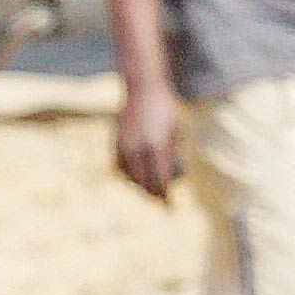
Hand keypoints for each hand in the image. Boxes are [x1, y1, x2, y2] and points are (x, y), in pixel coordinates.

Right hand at [114, 78, 186, 200]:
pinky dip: (128, 175)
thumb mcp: (177, 130)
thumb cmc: (166, 108)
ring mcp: (124, 145)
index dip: (165, 196)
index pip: (160, 180)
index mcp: (156, 146)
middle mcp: (138, 148)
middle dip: (153, 195)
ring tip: (150, 191)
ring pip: (130, 177)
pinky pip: (120, 166)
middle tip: (162, 201)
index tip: (170, 206)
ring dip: (140, 186)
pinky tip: (136, 177)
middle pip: (144, 183)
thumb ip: (175, 153)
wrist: (143, 88)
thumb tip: (176, 173)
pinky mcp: (116, 141)